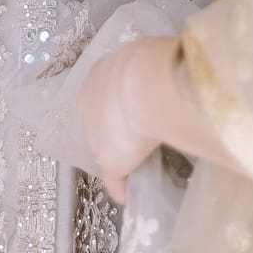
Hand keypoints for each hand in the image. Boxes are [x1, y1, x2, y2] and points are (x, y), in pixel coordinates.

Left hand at [78, 35, 180, 203]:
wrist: (148, 84)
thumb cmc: (152, 62)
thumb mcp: (148, 57)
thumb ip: (148, 70)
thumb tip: (164, 73)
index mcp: (98, 76)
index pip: (104, 94)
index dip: (118, 103)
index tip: (134, 108)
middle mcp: (88, 104)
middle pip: (99, 120)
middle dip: (115, 127)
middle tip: (138, 133)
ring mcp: (96, 136)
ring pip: (106, 147)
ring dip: (120, 154)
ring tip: (141, 160)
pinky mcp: (110, 162)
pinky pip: (114, 180)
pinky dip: (121, 187)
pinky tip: (129, 195)